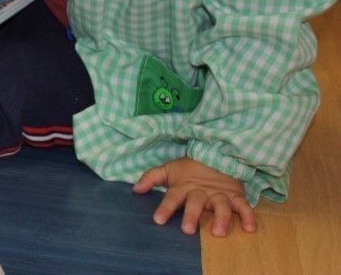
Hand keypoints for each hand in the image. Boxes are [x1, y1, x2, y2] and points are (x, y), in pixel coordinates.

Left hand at [133, 156, 256, 236]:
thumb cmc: (190, 169)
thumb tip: (135, 189)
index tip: (158, 220)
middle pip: (196, 203)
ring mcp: (220, 194)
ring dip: (221, 218)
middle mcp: (201, 192)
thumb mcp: (168, 170)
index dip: (165, 208)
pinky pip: (244, 206)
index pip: (172, 197)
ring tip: (218, 232)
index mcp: (184, 186)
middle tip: (187, 230)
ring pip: (221, 206)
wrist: (217, 154)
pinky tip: (250, 228)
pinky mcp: (236, 196)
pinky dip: (249, 216)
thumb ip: (151, 178)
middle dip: (191, 215)